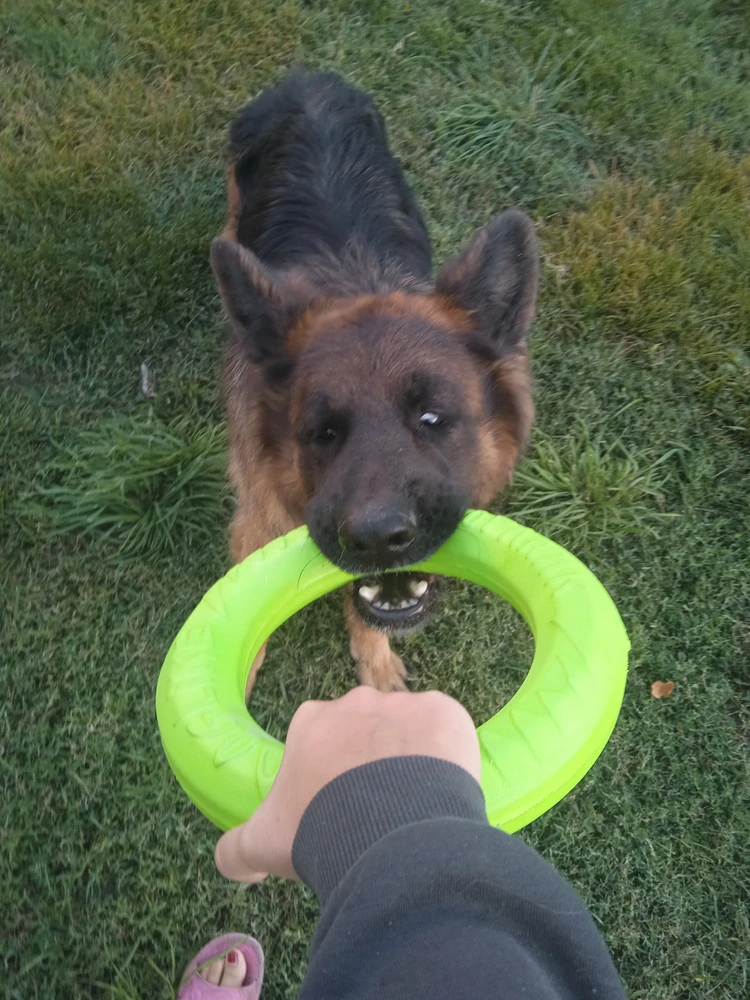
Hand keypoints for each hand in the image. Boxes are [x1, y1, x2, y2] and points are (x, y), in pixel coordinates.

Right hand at [215, 686, 479, 883]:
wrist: (389, 834)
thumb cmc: (319, 830)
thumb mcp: (262, 844)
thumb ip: (236, 848)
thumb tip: (227, 858)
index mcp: (310, 722)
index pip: (319, 740)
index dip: (328, 775)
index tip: (338, 807)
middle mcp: (355, 701)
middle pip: (365, 731)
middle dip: (370, 763)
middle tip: (379, 810)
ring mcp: (403, 703)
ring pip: (408, 731)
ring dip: (411, 760)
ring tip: (414, 808)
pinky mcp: (446, 712)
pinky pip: (448, 731)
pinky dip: (449, 756)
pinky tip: (444, 792)